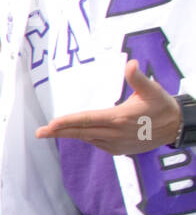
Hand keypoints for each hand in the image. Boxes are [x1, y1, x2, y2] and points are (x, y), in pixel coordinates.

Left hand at [35, 60, 182, 154]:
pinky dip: (84, 137)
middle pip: (80, 132)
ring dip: (68, 135)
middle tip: (39, 133)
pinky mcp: (117, 150)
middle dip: (58, 132)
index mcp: (119, 118)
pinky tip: (76, 132)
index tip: (51, 124)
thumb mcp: (152, 90)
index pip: (87, 120)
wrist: (174, 128)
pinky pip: (95, 142)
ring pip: (86, 138)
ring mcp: (115, 144)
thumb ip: (138, 78)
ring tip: (50, 132)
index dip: (68, 122)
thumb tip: (130, 64)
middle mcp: (114, 134)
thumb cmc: (161, 106)